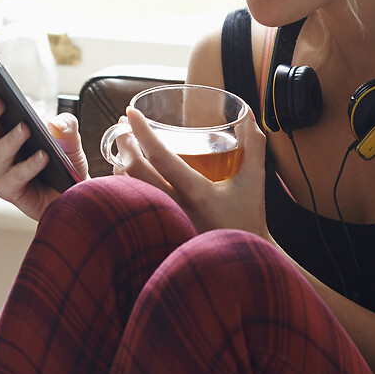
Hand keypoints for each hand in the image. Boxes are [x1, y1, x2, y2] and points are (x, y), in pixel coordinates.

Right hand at [0, 62, 88, 221]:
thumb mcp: (69, 138)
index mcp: (3, 127)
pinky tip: (41, 157)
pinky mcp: (7, 190)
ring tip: (26, 129)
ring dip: (9, 140)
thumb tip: (56, 123)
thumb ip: (65, 126)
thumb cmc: (63, 165)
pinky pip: (13, 178)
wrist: (73, 196)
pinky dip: (27, 166)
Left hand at [126, 106, 267, 235]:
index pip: (160, 156)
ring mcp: (164, 220)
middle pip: (135, 171)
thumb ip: (254, 146)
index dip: (141, 131)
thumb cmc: (248, 219)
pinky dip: (124, 184)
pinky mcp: (159, 229)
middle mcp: (175, 208)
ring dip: (120, 163)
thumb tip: (248, 114)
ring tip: (123, 145)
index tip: (130, 112)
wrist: (241, 261)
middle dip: (124, 143)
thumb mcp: (254, 180)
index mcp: (197, 192)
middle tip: (122, 126)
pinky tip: (126, 172)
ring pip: (128, 188)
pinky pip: (132, 203)